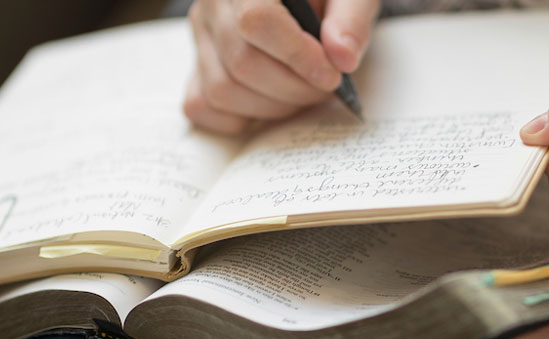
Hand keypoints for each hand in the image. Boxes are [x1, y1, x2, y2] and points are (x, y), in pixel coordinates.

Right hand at [184, 0, 379, 133]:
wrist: (305, 1)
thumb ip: (352, 20)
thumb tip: (342, 58)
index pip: (256, 21)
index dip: (297, 56)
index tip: (331, 75)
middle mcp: (212, 6)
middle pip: (242, 63)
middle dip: (294, 88)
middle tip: (326, 87)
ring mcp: (200, 38)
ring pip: (222, 90)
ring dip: (273, 107)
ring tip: (304, 92)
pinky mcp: (197, 68)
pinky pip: (203, 106)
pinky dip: (241, 117)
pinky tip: (274, 102)